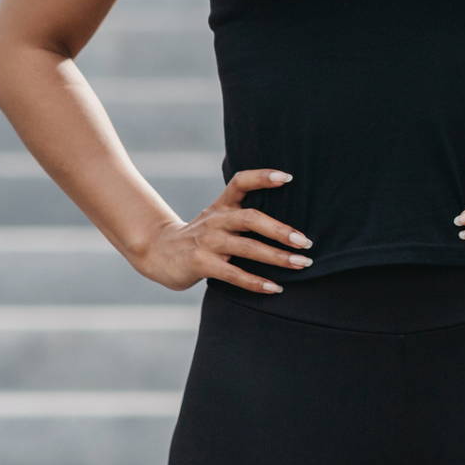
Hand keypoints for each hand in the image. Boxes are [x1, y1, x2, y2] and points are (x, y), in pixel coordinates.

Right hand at [132, 168, 315, 292]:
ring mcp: (207, 242)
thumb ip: (244, 215)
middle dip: (280, 230)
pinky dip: (256, 282)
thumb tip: (290, 224)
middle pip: (251, 218)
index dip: (263, 177)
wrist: (157, 252)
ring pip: (247, 248)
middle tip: (306, 242)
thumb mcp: (218, 217)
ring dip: (277, 257)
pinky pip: (234, 274)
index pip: (241, 182)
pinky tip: (275, 288)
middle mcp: (216, 219)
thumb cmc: (201, 236)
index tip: (288, 177)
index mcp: (222, 205)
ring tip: (300, 264)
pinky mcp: (201, 263)